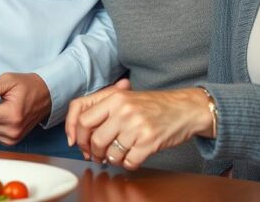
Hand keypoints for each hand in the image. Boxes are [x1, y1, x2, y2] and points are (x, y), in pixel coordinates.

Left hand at [66, 86, 212, 169]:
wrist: (184, 108)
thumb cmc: (152, 105)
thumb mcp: (125, 97)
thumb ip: (101, 109)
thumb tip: (77, 132)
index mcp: (114, 97)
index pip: (81, 117)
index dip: (75, 133)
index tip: (76, 143)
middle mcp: (123, 109)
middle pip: (94, 139)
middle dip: (94, 151)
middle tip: (98, 154)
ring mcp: (136, 125)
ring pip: (110, 153)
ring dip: (112, 159)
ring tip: (119, 154)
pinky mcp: (149, 141)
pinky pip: (129, 161)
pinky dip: (128, 163)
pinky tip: (133, 156)